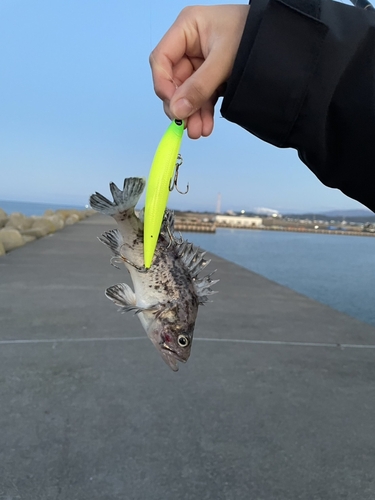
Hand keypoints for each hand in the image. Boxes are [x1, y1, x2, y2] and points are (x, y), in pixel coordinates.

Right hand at [150, 5, 249, 138]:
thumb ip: (199, 86)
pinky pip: (201, 97)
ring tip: (198, 132)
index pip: (161, 59)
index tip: (172, 106)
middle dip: (180, 105)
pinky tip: (206, 126)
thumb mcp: (224, 60)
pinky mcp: (211, 77)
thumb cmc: (254, 34)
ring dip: (191, 114)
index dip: (163, 84)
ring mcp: (199, 63)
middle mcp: (189, 45)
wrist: (281, 41)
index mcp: (187, 28)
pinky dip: (202, 113)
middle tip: (186, 125)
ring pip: (187, 93)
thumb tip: (177, 110)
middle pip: (173, 81)